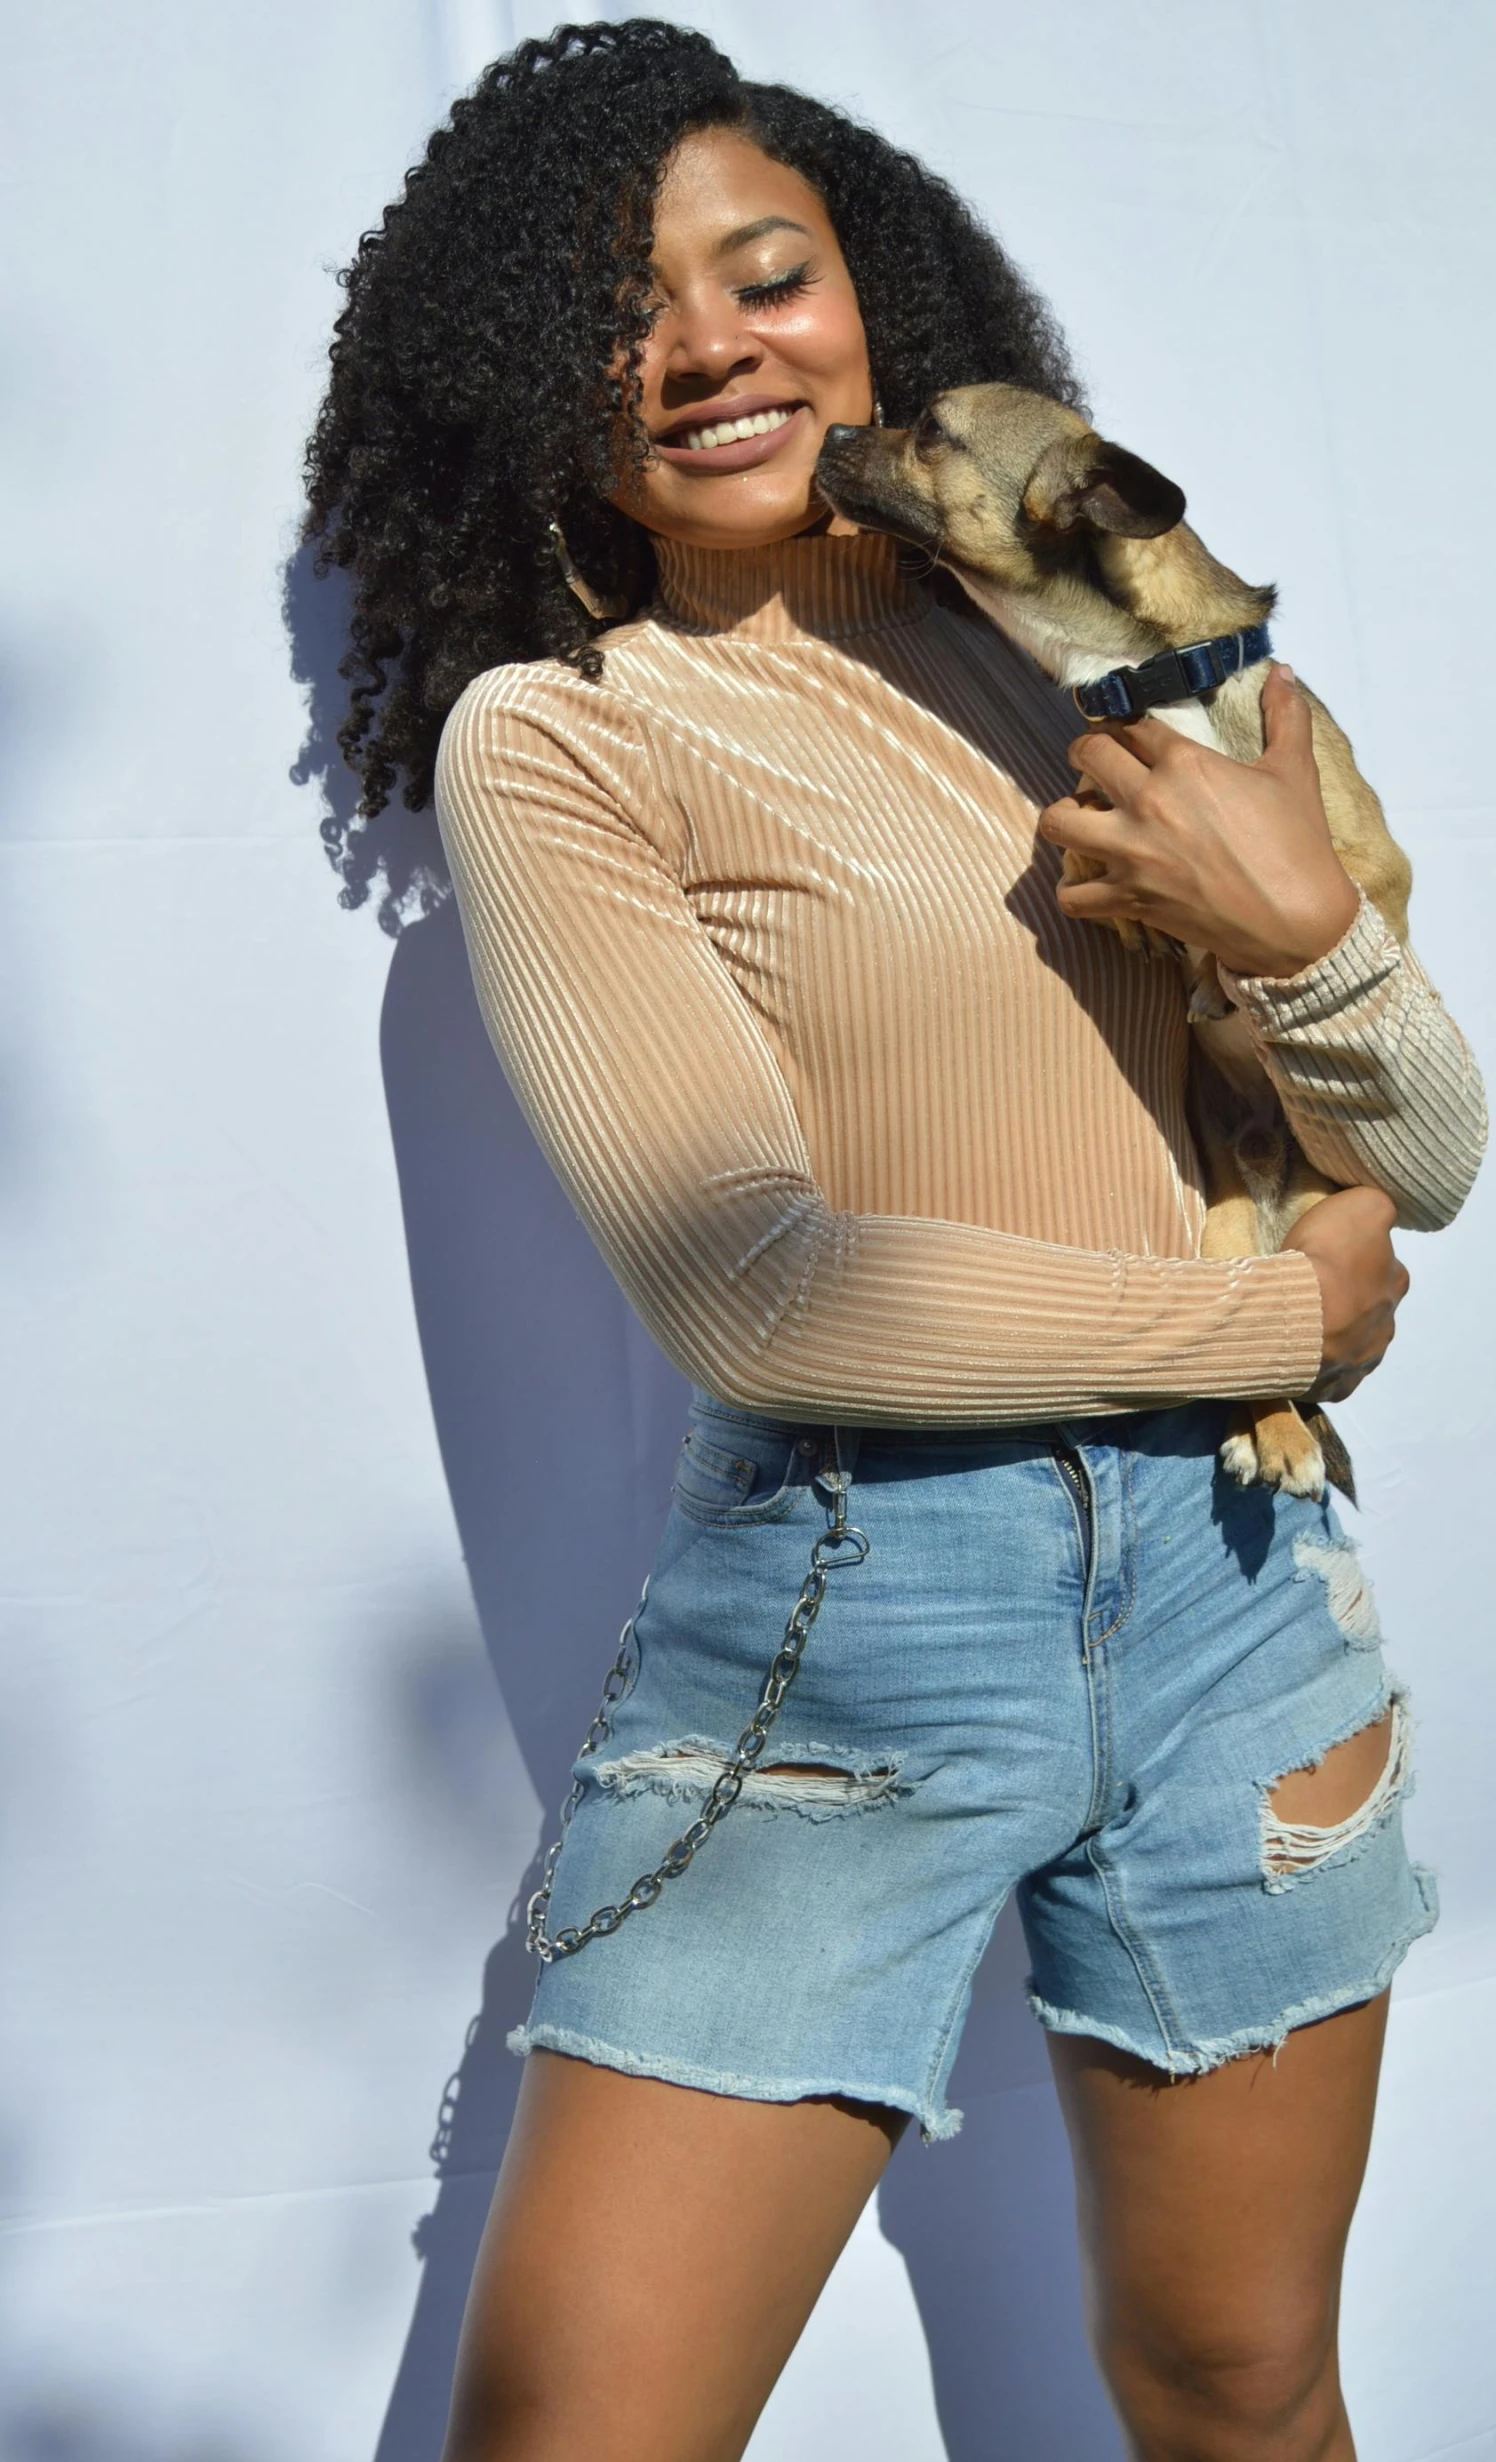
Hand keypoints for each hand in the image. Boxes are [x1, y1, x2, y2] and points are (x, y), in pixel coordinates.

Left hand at [1038, 665, 1360, 977]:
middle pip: (1086, 755)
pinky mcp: (1129, 899)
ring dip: (1064, 815)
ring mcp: (1132, 853)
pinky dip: (1073, 891)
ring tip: (1082, 817)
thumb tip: (1283, 673)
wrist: (1296, 921)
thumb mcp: (1295, 771)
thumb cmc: (1298, 845)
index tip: (1126, 730)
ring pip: (1059, 821)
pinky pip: (1072, 896)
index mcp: (1185, 763)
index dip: (1126, 723)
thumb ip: (1286, 716)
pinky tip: (1087, 882)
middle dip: (1086, 753)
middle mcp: (1148, 801)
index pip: (1132, 724)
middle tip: (1096, 763)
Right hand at [1281, 1188, 1408, 1401]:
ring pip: (1352, 1345)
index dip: (1357, 1259)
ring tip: (1300, 1324)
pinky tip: (1297, 1354)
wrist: (1292, 1316)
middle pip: (1369, 1310)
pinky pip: (1327, 1376)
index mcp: (1395, 1284)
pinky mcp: (1334, 1388)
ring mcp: (1361, 1362)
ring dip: (1333, 1336)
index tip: (1330, 1257)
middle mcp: (1386, 1327)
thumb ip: (1375, 1208)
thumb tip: (1378, 1216)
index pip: (1384, 1267)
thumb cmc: (1326, 1259)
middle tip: (1312, 1291)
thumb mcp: (1362, 1206)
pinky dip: (1315, 1366)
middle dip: (1347, 1302)